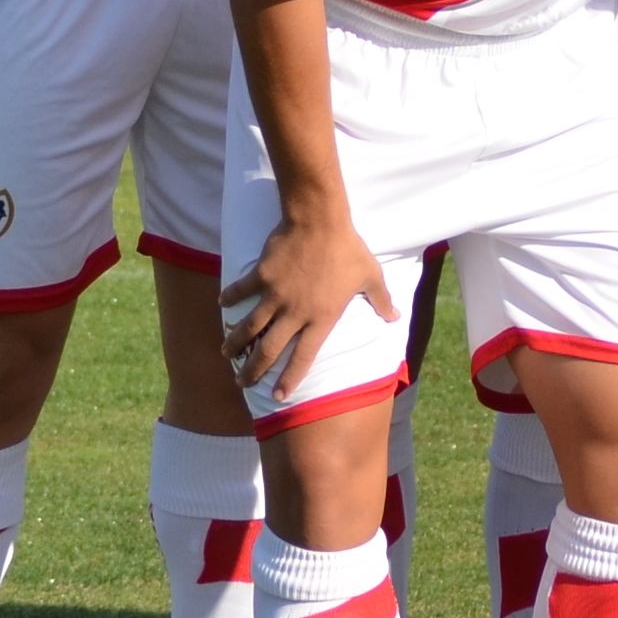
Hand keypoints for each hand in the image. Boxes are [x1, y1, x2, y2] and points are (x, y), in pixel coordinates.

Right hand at [219, 212, 393, 398]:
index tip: (278, 396)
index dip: (290, 379)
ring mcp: (275, 295)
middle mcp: (295, 313)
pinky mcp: (261, 275)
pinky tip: (221, 304)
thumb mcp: (371, 276)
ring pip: (249, 327)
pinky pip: (241, 290)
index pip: (303, 357)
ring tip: (226, 354)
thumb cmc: (348, 249)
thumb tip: (395, 317)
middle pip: (268, 350)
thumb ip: (382, 300)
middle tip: (241, 382)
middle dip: (253, 370)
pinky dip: (230, 297)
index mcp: (321, 318)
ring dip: (236, 342)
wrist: (320, 221)